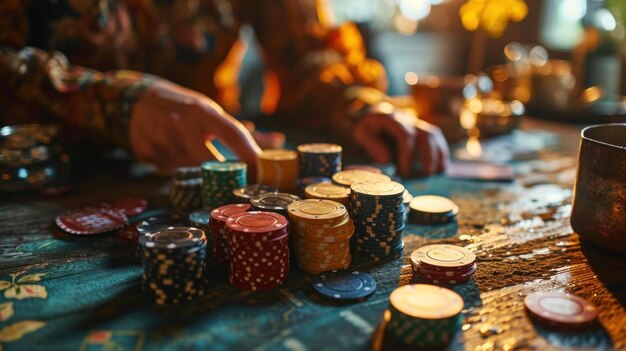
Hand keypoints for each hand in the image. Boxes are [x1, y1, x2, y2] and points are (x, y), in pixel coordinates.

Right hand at [129, 80, 261, 176]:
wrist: (137, 100)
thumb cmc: (185, 109)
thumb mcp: (211, 114)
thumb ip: (243, 132)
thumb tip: (280, 141)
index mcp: (204, 111)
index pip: (233, 134)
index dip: (250, 155)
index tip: (263, 173)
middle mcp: (183, 123)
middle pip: (209, 162)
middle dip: (223, 178)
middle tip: (235, 187)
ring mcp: (162, 138)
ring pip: (189, 170)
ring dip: (197, 173)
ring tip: (197, 166)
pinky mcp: (147, 152)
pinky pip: (170, 172)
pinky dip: (177, 170)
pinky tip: (172, 157)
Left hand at [351, 109, 448, 176]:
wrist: (369, 117)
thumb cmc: (364, 128)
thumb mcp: (359, 134)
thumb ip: (371, 145)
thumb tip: (387, 159)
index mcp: (391, 118)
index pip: (405, 135)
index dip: (407, 154)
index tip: (404, 172)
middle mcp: (407, 119)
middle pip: (425, 134)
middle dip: (428, 156)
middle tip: (425, 175)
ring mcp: (416, 124)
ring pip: (434, 135)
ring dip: (438, 155)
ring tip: (435, 173)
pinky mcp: (422, 131)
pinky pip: (436, 139)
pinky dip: (441, 153)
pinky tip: (441, 168)